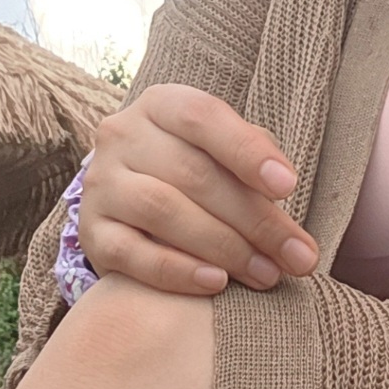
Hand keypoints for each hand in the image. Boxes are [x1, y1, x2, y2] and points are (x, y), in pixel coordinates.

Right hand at [76, 83, 319, 296]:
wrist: (128, 202)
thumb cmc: (193, 170)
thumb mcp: (219, 148)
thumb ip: (251, 155)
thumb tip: (282, 183)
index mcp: (160, 105)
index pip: (202, 118)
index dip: (247, 151)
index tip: (289, 186)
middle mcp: (122, 136)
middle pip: (193, 174)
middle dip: (254, 218)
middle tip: (297, 256)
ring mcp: (101, 185)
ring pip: (163, 211)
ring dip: (224, 247)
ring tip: (266, 274)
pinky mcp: (91, 233)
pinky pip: (132, 255)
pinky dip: (177, 271)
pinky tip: (217, 284)